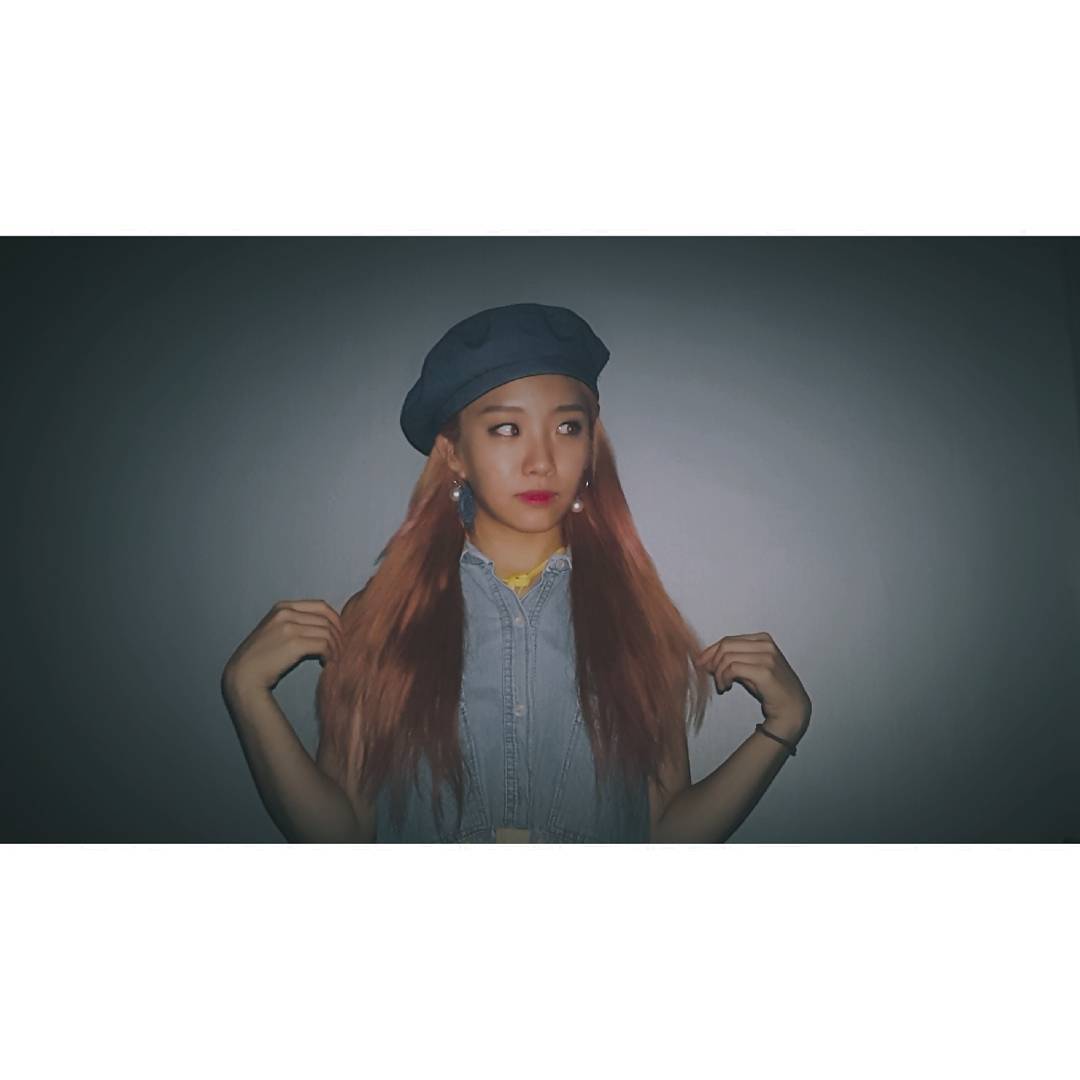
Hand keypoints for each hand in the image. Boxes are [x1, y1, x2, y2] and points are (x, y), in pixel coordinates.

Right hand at [222, 599, 342, 697]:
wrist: (244, 674)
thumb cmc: (262, 657)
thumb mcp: (276, 630)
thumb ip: (296, 623)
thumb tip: (327, 627)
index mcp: (283, 607)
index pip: (321, 606)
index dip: (336, 619)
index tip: (340, 633)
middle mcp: (287, 613)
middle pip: (327, 619)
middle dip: (339, 635)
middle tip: (341, 648)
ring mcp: (290, 627)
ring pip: (328, 632)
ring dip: (336, 647)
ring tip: (334, 658)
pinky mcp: (293, 643)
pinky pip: (324, 645)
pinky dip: (330, 654)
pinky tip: (327, 662)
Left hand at [695, 632, 811, 739]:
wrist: (791, 706)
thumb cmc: (771, 688)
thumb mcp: (751, 667)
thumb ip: (734, 659)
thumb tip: (707, 659)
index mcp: (763, 639)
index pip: (728, 640)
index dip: (711, 651)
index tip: (701, 662)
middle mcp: (766, 645)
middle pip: (726, 645)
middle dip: (712, 660)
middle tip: (709, 674)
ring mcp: (766, 657)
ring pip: (727, 657)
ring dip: (718, 673)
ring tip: (721, 685)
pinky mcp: (764, 671)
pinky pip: (732, 669)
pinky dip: (723, 678)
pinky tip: (725, 687)